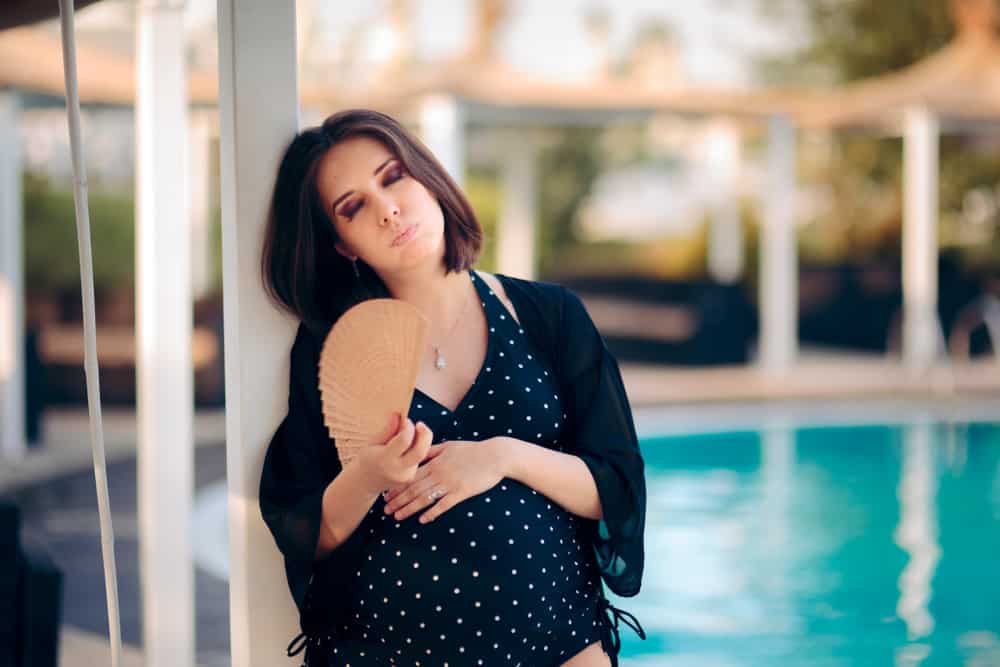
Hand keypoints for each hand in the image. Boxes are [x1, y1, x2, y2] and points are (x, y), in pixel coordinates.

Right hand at [353, 412, 433, 494]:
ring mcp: (406, 476)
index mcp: (384, 459)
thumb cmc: (368, 458)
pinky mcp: (411, 477)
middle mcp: (398, 470)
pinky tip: (406, 446)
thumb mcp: (372, 442)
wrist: (365, 482)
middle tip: (420, 424)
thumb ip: (387, 430)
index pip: (404, 440)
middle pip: (420, 451)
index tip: (404, 419)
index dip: (408, 427)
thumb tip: (398, 414)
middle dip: (425, 434)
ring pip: (422, 454)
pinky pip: (419, 459)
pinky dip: (416, 448)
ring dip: (420, 440)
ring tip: (409, 433)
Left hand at [382, 437, 509, 523]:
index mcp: (434, 462)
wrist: (495, 455)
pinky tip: (423, 520)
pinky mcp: (462, 492)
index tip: (386, 496)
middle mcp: (439, 473)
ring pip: (424, 498)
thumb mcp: (449, 446)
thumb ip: (431, 450)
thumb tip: (416, 452)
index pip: (410, 476)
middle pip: (413, 489)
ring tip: (397, 517)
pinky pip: (443, 505)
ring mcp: (450, 484)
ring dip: (409, 509)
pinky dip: (432, 513)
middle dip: (398, 500)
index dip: (396, 487)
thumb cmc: (472, 450)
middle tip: (386, 511)